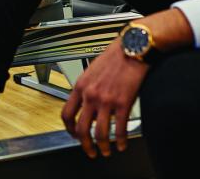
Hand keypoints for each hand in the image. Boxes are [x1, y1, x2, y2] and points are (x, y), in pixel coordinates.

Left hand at [60, 39, 147, 158]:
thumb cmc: (114, 57)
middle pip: (82, 129)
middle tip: (90, 151)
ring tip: (106, 151)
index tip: (74, 135)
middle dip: (85, 145)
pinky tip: (122, 144)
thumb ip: (87, 90)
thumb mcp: (92, 72)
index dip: (69, 129)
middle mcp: (91, 95)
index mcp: (80, 86)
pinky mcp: (123, 103)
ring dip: (103, 147)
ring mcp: (106, 101)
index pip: (66, 114)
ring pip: (100, 133)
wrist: (132, 48)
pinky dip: (121, 141)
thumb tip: (89, 109)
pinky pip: (120, 129)